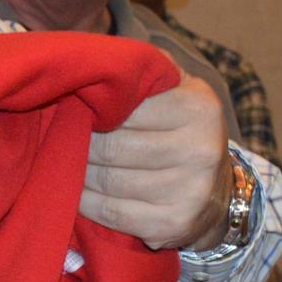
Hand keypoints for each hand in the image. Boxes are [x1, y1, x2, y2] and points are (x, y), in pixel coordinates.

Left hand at [79, 72, 229, 249]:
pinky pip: (112, 211)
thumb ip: (146, 70)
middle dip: (80, 144)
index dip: (94, 111)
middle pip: (114, 147)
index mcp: (199, 109)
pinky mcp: (173, 224)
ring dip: (77, 173)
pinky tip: (76, 191)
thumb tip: (98, 57)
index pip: (125, 108)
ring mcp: (189, 191)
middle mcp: (200, 150)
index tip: (75, 111)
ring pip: (109, 181)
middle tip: (62, 139)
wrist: (219, 193)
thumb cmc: (184, 130)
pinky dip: (86, 202)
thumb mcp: (179, 89)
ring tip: (64, 163)